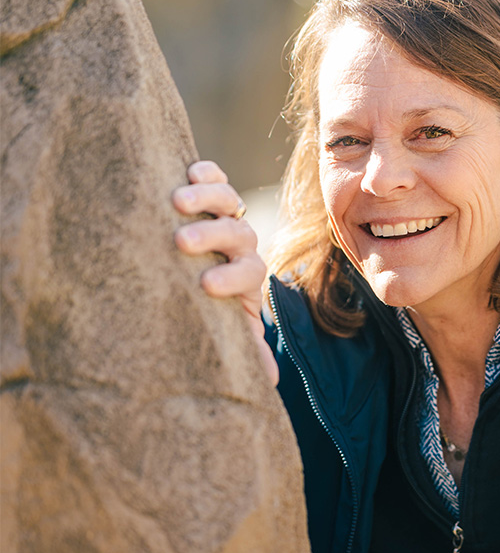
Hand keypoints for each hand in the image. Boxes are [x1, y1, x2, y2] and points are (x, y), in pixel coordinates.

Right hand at [173, 160, 278, 385]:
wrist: (202, 268)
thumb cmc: (212, 305)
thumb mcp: (229, 326)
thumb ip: (246, 346)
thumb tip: (270, 382)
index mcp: (248, 274)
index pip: (249, 272)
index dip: (232, 277)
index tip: (207, 286)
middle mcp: (241, 242)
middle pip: (238, 232)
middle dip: (212, 235)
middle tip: (183, 241)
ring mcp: (227, 213)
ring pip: (228, 199)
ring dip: (206, 198)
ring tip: (176, 200)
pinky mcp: (211, 190)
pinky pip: (215, 176)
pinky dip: (206, 171)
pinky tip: (188, 171)